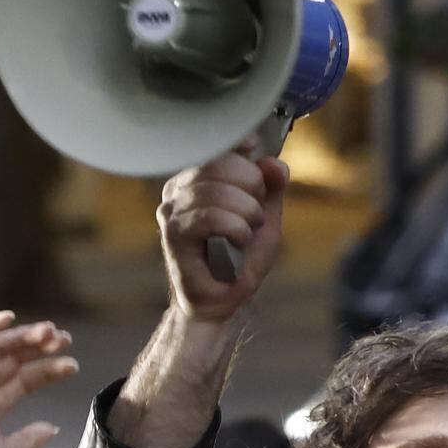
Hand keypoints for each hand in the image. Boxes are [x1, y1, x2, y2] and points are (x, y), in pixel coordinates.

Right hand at [157, 149, 284, 322]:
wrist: (220, 303)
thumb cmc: (237, 262)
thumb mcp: (264, 219)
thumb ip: (271, 190)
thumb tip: (276, 164)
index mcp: (196, 180)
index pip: (216, 145)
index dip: (237, 143)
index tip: (253, 148)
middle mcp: (179, 190)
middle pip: (218, 162)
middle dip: (251, 184)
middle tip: (256, 214)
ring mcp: (172, 210)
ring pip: (216, 190)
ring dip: (246, 211)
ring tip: (248, 232)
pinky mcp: (174, 234)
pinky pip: (209, 216)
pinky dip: (234, 227)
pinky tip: (238, 241)